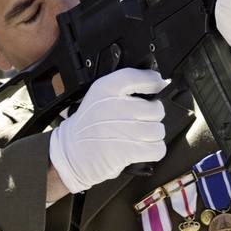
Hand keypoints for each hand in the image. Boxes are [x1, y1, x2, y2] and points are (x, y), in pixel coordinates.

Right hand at [48, 68, 167, 193]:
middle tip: (138, 121)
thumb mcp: (99, 95)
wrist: (72, 153)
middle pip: (156, 109)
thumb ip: (125, 87)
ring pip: (158, 130)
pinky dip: (153, 151)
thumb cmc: (90, 125)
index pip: (143, 77)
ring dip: (152, 136)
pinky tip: (139, 148)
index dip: (154, 83)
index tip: (157, 87)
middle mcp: (117, 106)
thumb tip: (158, 83)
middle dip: (151, 118)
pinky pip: (157, 148)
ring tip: (137, 137)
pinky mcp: (128, 150)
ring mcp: (124, 129)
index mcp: (108, 88)